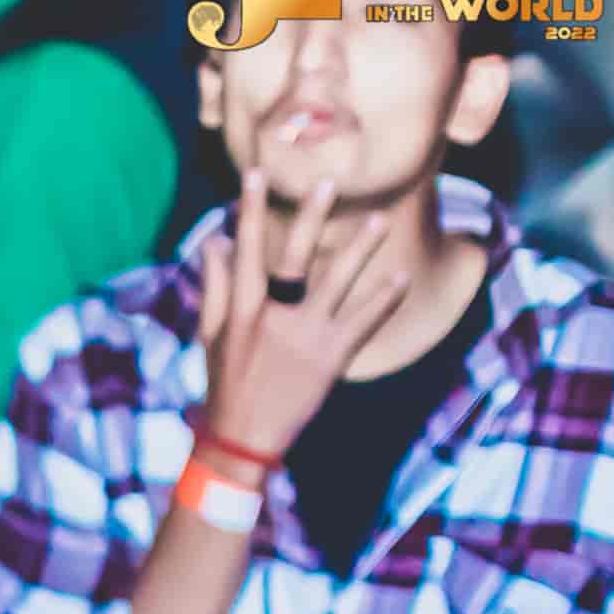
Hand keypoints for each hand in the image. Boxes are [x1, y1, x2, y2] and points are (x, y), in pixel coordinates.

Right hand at [192, 167, 417, 466]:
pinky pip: (364, 322)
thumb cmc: (225, 382)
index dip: (248, 210)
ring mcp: (305, 336)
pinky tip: (400, 279)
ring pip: (336, 283)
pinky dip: (383, 301)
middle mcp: (274, 318)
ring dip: (359, 250)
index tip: (255, 174)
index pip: (245, 251)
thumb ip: (215, 286)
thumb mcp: (213, 335)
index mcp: (242, 311)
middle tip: (328, 183)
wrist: (242, 438)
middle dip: (310, 218)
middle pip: (294, 258)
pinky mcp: (332, 357)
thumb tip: (213, 243)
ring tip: (379, 219)